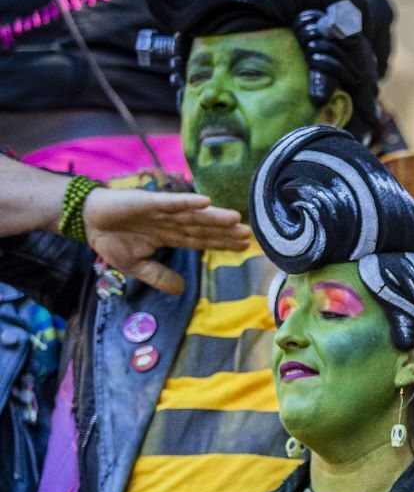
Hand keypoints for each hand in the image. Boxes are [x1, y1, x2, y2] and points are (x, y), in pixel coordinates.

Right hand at [81, 188, 249, 294]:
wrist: (86, 221)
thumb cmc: (111, 240)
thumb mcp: (136, 266)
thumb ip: (159, 277)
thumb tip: (182, 289)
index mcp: (170, 236)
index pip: (202, 240)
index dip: (222, 243)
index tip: (245, 246)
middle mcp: (171, 222)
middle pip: (204, 228)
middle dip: (226, 232)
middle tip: (250, 234)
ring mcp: (162, 211)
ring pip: (193, 215)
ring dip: (214, 217)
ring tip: (236, 219)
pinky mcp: (149, 202)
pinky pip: (171, 202)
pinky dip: (188, 201)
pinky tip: (206, 202)